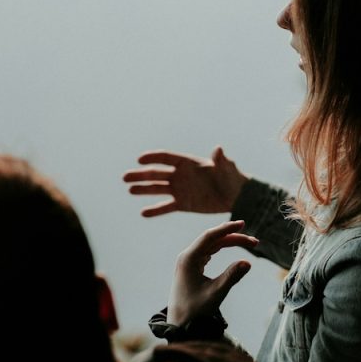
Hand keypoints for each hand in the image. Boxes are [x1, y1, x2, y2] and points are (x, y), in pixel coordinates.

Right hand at [123, 146, 248, 216]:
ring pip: (158, 189)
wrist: (235, 196)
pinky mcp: (182, 204)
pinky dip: (155, 210)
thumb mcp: (226, 168)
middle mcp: (180, 175)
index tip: (140, 160)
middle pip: (156, 173)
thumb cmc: (232, 178)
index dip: (153, 158)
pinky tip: (143, 213)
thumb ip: (220, 160)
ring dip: (143, 189)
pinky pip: (166, 207)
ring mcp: (180, 189)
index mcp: (188, 163)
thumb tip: (218, 149)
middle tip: (125, 177)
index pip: (166, 158)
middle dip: (141, 175)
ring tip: (130, 190)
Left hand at [168, 220, 256, 325]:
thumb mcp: (216, 293)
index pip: (209, 236)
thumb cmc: (195, 311)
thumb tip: (248, 262)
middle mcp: (187, 257)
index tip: (242, 224)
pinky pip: (209, 251)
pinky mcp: (192, 267)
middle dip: (233, 237)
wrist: (180, 324)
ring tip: (249, 243)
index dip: (226, 229)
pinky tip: (232, 245)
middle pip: (213, 239)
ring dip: (230, 242)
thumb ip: (231, 277)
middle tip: (255, 242)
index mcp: (188, 259)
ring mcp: (189, 261)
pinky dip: (222, 248)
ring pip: (212, 245)